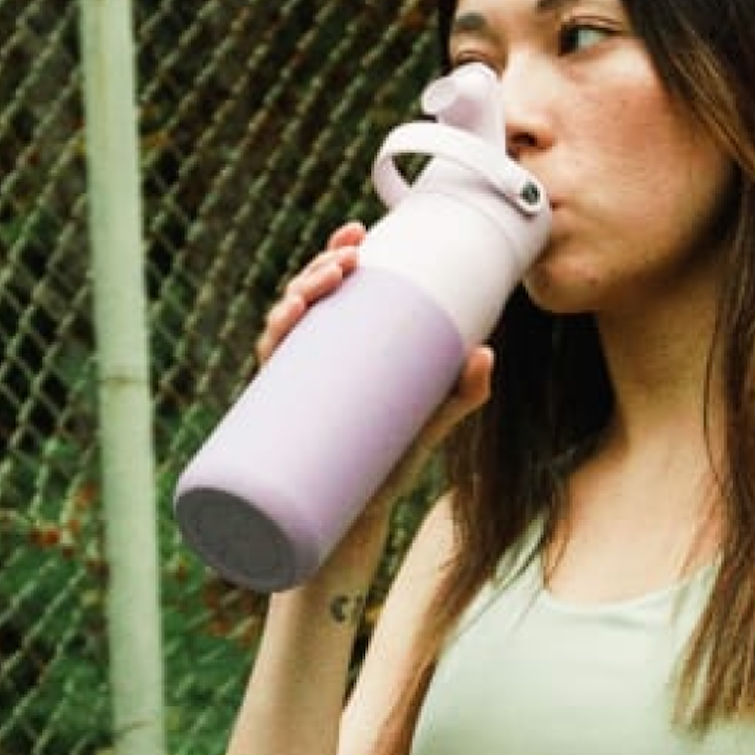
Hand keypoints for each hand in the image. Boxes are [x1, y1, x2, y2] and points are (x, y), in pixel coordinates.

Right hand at [254, 220, 497, 465]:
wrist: (359, 522)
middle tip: (347, 260)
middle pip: (305, 301)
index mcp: (342, 350)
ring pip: (283, 328)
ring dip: (296, 296)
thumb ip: (461, 393)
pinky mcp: (281, 417)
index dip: (335, 254)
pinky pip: (268, 373)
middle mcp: (312, 363)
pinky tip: (282, 325)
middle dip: (318, 270)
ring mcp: (293, 388)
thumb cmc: (391, 464)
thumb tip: (486, 353)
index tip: (356, 233)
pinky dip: (272, 344)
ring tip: (321, 285)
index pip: (332, 291)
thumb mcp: (432, 423)